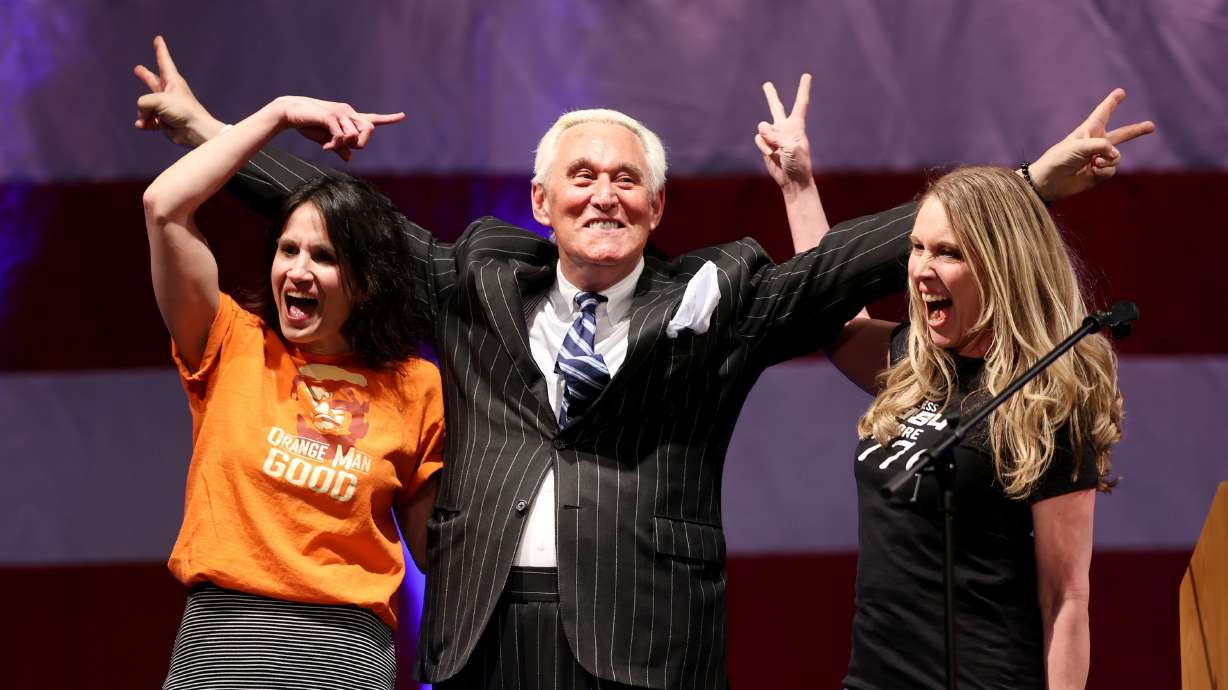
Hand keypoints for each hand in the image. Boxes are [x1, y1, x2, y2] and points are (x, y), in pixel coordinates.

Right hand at [133, 36, 224, 146]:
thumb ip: (144, 102)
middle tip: (138, 69)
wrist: (195, 132)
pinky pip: (148, 120)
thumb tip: (142, 113)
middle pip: (153, 81)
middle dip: (145, 76)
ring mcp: (166, 107)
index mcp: (172, 81)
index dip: (160, 49)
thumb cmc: (183, 111)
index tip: (158, 39)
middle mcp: (168, 92)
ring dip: (143, 112)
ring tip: (146, 117)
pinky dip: (145, 123)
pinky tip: (141, 125)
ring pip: (146, 105)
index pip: (164, 60)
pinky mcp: (164, 121)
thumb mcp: (159, 100)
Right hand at [274, 96, 404, 161]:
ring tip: (329, 147)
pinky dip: (335, 145)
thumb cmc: (308, 125)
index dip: (388, 118)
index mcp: (349, 117)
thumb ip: (339, 148)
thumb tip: (349, 158)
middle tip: (343, 148)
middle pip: (369, 130)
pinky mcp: (330, 116)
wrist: (290, 113)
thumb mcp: (326, 140)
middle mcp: (348, 112)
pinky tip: (325, 147)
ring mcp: (340, 113)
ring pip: (355, 135)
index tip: (403, 116)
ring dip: (343, 145)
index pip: (372, 119)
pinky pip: (341, 135)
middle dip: (361, 144)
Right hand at [755, 73, 812, 192]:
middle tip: (766, 84)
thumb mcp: (791, 148)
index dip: (803, 89)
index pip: (800, 104)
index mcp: (797, 126)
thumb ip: (776, 136)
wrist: (792, 180)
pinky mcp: (765, 145)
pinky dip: (763, 147)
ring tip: (776, 150)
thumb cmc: (799, 163)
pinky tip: (772, 154)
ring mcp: (774, 136)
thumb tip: (762, 130)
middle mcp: (784, 128)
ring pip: (762, 127)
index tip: (807, 75)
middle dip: (770, 96)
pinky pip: (758, 139)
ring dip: (767, 138)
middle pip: (775, 108)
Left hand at [1028, 88, 1155, 201]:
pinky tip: (1092, 171)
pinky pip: (1112, 169)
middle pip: (1121, 135)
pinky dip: (1105, 171)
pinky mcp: (1099, 173)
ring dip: (1109, 159)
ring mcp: (1098, 158)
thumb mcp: (1079, 146)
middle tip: (1152, 126)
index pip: (1103, 113)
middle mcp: (1096, 143)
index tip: (1120, 92)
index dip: (1112, 102)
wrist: (1049, 182)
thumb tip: (1115, 155)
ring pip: (1117, 156)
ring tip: (1095, 163)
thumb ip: (1102, 146)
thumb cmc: (1059, 158)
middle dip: (1136, 130)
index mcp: (1088, 130)